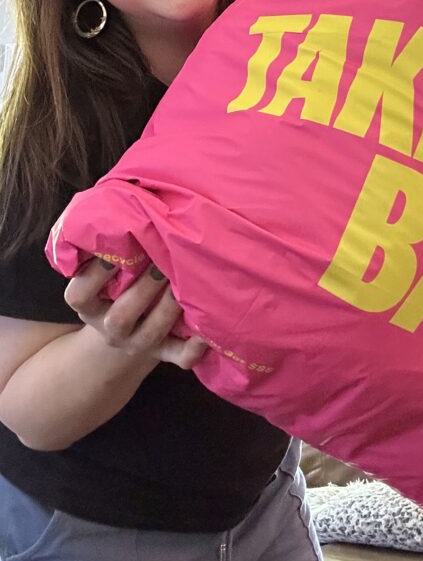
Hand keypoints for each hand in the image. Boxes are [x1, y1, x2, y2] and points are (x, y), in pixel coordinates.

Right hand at [64, 259, 207, 369]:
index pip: (79, 295)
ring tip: (186, 280)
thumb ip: (108, 250)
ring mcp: (139, 343)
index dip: (93, 276)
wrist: (126, 339)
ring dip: (169, 308)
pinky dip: (194, 348)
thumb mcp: (103, 275)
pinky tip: (206, 331)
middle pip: (120, 316)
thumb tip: (122, 202)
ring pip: (152, 332)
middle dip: (142, 289)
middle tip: (160, 264)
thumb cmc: (118, 288)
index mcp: (90, 307)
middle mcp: (112, 329)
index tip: (113, 252)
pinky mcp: (165, 354)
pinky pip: (180, 358)